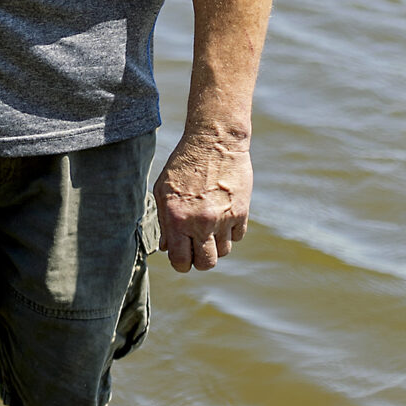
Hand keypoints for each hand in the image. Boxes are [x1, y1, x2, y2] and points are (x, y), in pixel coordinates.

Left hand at [153, 132, 249, 271]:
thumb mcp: (163, 191)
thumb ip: (164, 222)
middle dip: (201, 260)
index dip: (181, 263)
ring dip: (216, 244)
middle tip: (197, 247)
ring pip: (223, 251)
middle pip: (207, 263)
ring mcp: (223, 218)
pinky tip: (222, 214)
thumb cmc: (184, 165)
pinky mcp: (241, 211)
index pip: (181, 261)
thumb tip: (167, 248)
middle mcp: (201, 222)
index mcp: (177, 219)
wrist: (214, 141)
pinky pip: (237, 237)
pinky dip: (230, 232)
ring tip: (209, 226)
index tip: (183, 257)